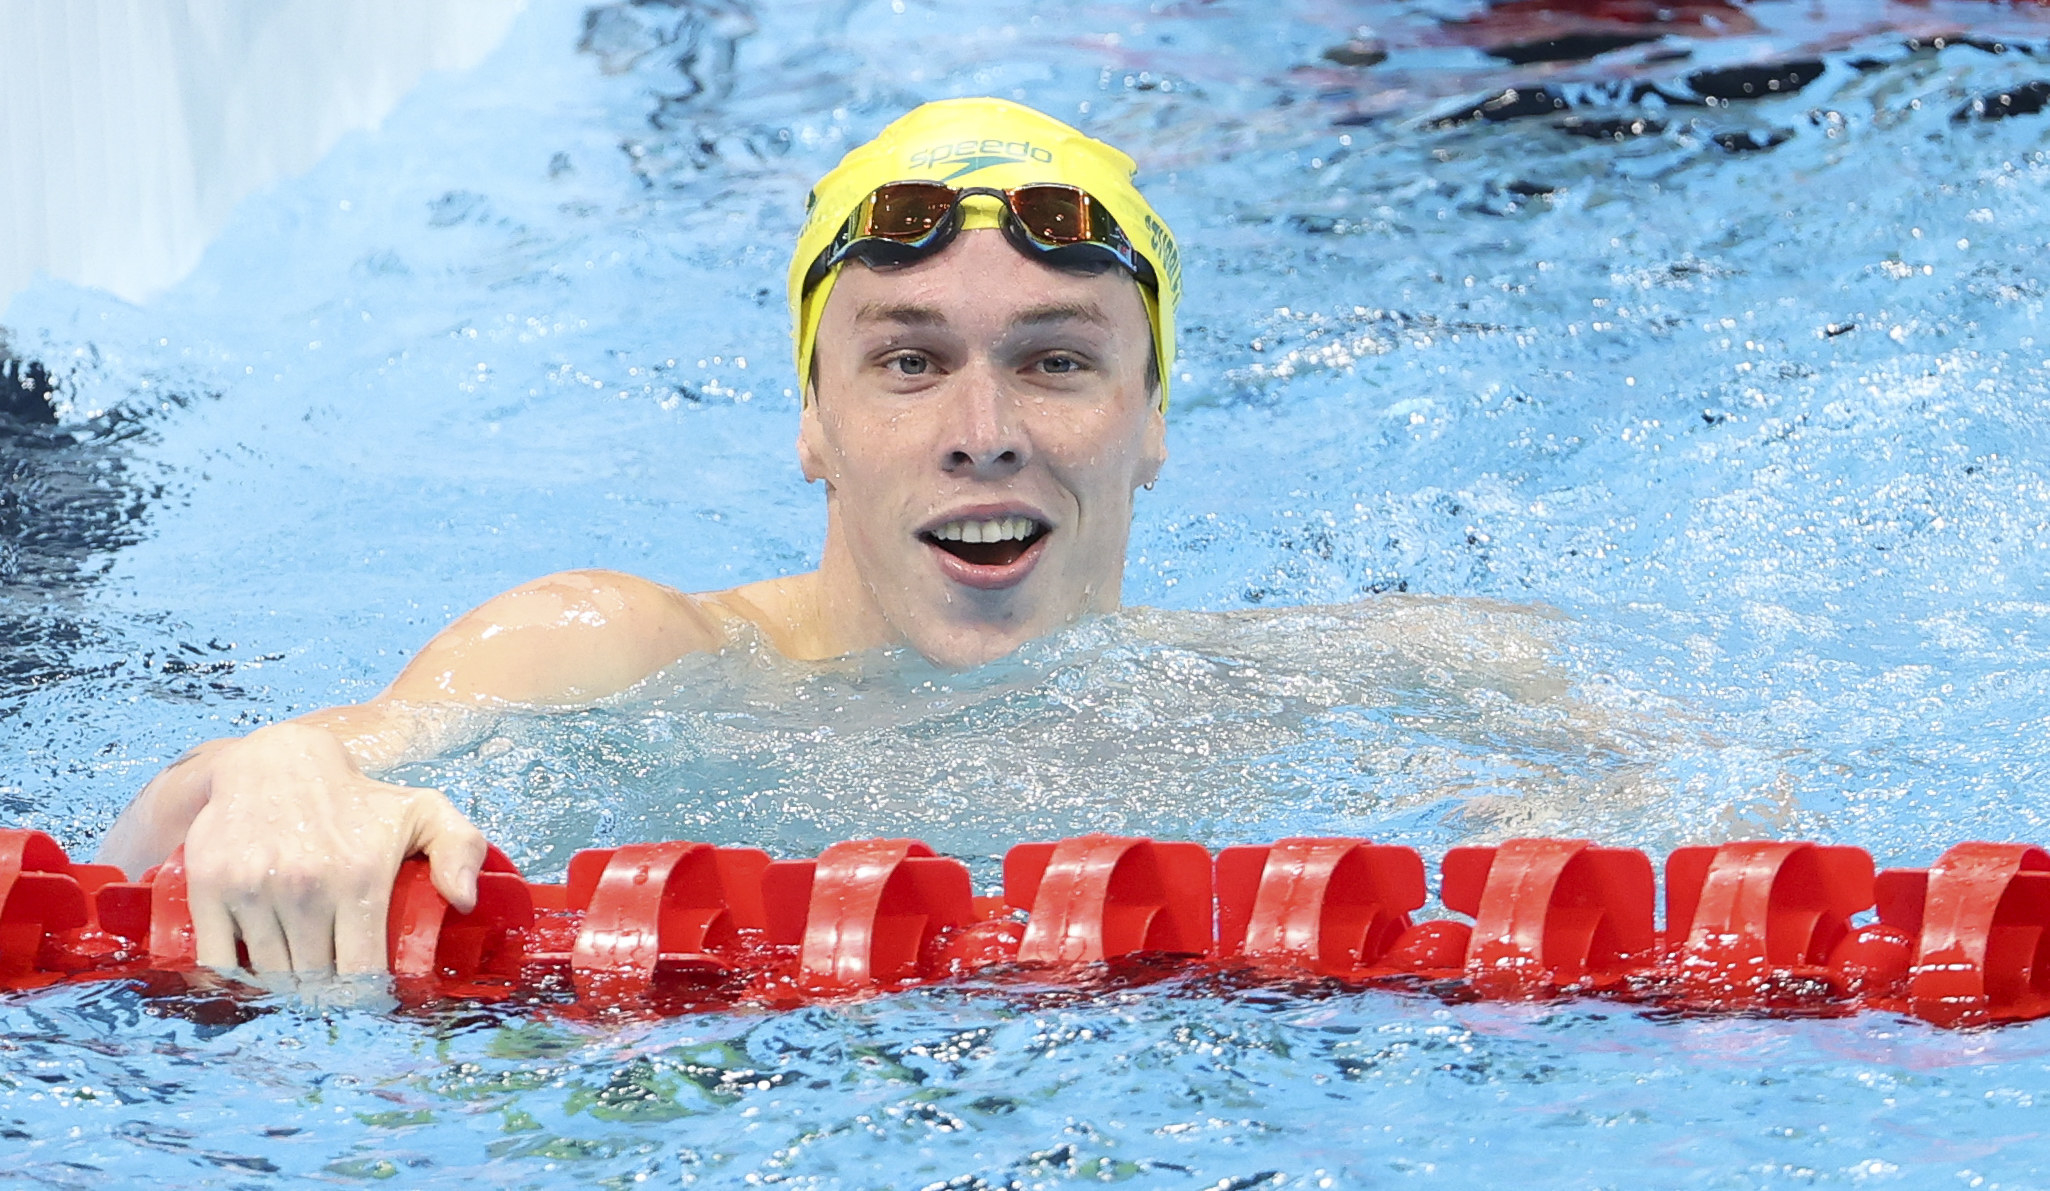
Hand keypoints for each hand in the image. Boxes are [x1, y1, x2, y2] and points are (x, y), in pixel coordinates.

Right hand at [179, 721, 486, 973]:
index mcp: (360, 877)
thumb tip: (464, 903)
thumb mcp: (424, 811)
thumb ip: (462, 849)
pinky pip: (217, 963)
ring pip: (270, 976)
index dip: (367, 996)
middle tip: (333, 988)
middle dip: (327, 995)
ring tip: (300, 983)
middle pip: (315, 980)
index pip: (362, 973)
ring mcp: (253, 888)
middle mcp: (306, 887)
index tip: (368, 997)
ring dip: (284, 989)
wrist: (276, 763)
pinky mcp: (209, 888)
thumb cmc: (358, 800)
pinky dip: (233, 983)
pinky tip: (251, 980)